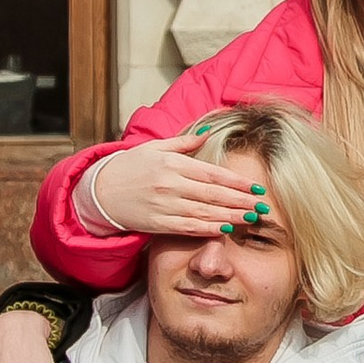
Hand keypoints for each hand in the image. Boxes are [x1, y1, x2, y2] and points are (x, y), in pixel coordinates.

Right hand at [81, 132, 268, 240]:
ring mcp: (165, 205)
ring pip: (205, 212)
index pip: (212, 173)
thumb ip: (183, 143)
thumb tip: (207, 133)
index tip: (255, 186)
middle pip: (213, 194)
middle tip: (262, 205)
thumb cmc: (130, 166)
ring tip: (251, 218)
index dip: (236, 181)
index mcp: (173, 164)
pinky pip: (188, 227)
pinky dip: (209, 229)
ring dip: (230, 216)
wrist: (101, 191)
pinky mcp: (158, 223)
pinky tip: (226, 229)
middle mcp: (171, 185)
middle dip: (240, 200)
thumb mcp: (155, 147)